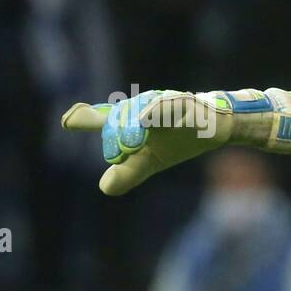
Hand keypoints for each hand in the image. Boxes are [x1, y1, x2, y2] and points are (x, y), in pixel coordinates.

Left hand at [61, 87, 290, 195]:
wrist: (220, 126)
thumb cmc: (181, 138)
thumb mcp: (151, 159)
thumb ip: (129, 171)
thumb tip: (105, 187)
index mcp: (131, 119)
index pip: (105, 117)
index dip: (87, 118)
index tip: (70, 121)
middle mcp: (143, 107)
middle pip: (120, 116)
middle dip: (115, 135)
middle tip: (119, 155)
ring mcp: (165, 104)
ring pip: (142, 110)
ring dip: (132, 125)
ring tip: (129, 145)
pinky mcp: (187, 105)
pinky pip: (170, 106)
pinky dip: (157, 112)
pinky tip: (146, 119)